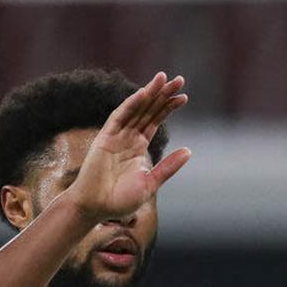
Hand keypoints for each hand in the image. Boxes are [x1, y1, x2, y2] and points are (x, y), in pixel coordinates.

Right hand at [66, 72, 191, 223]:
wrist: (97, 208)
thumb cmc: (121, 200)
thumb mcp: (151, 182)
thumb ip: (168, 167)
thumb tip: (189, 151)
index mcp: (139, 147)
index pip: (156, 120)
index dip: (169, 108)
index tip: (184, 97)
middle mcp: (128, 138)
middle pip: (149, 110)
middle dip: (163, 95)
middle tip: (179, 79)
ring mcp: (116, 136)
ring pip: (136, 109)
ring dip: (149, 93)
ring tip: (164, 79)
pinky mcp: (105, 138)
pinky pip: (119, 117)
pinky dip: (131, 104)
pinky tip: (143, 93)